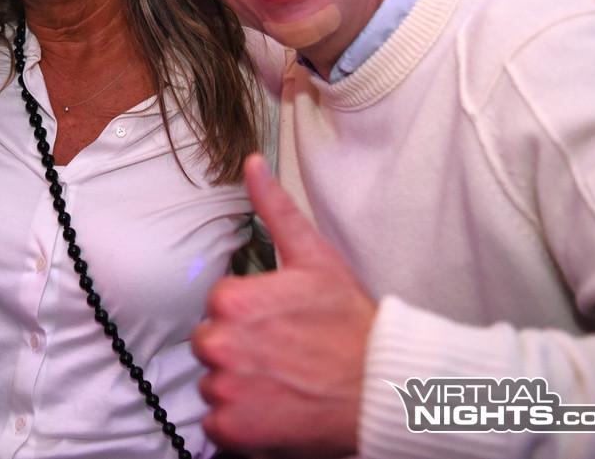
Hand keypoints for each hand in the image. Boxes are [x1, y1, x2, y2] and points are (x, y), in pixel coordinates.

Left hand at [193, 155, 375, 457]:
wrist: (385, 388)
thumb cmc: (353, 326)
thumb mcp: (315, 258)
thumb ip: (274, 210)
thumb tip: (251, 165)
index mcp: (232, 301)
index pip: (217, 306)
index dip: (247, 315)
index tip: (278, 323)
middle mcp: (221, 345)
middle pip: (209, 344)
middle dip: (237, 349)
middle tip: (281, 353)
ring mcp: (227, 389)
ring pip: (212, 383)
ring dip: (239, 386)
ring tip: (283, 381)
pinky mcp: (235, 430)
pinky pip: (216, 425)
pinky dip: (241, 423)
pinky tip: (276, 409)